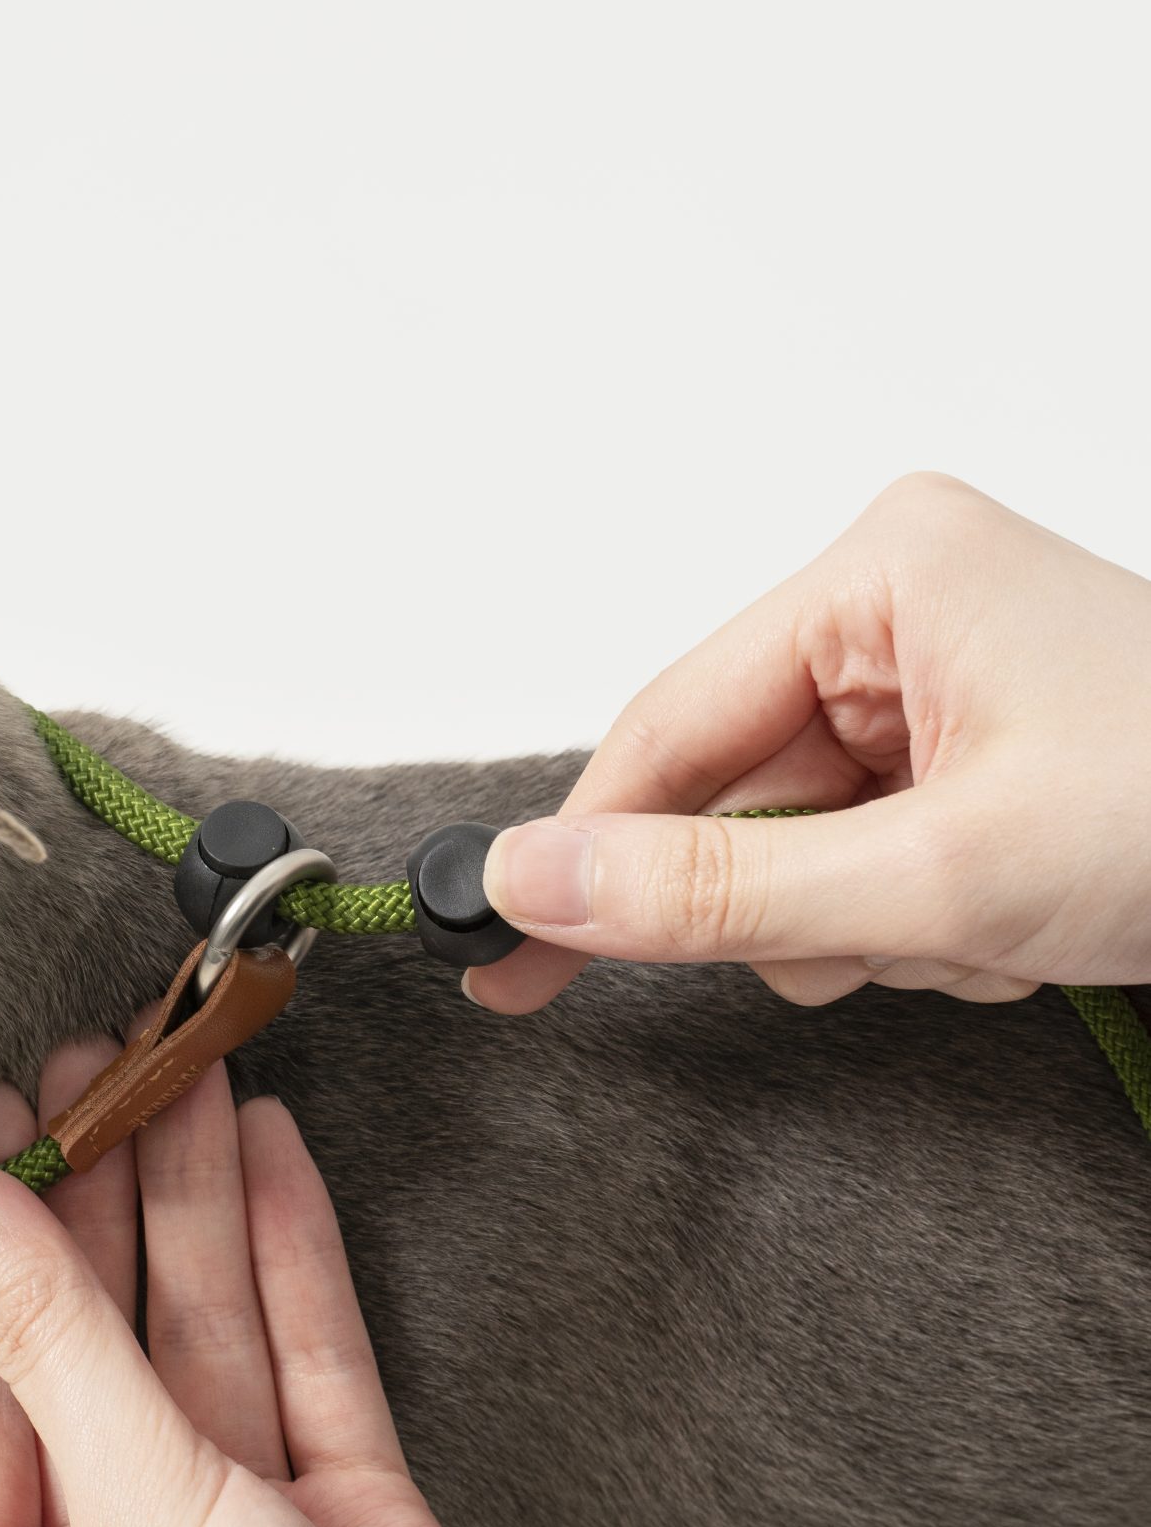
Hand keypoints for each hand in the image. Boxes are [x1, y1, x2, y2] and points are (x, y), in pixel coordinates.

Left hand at [0, 1048, 584, 1526]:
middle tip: (102, 1057)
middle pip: (92, 1347)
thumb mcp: (125, 1504)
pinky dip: (290, 1261)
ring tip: (188, 1063)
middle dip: (101, 1202)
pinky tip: (269, 1151)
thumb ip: (43, 1325)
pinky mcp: (337, 1525)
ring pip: (200, 1340)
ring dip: (197, 1207)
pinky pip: (300, 1368)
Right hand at [469, 473, 1150, 1011]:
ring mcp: (942, 678)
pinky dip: (926, 923)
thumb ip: (720, 894)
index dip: (589, 854)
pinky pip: (874, 860)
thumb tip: (530, 887)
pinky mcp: (976, 747)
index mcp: (882, 572)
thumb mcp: (940, 875)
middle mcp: (901, 606)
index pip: (670, 725)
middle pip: (736, 795)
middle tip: (884, 944)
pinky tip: (1021, 927)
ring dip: (874, 928)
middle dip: (803, 905)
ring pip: (803, 847)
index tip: (504, 954)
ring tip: (990, 931)